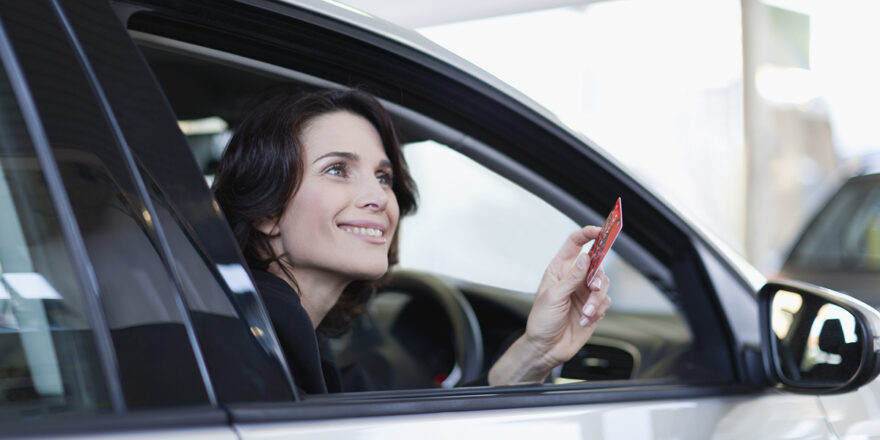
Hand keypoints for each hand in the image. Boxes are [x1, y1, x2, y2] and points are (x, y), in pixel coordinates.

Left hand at [525, 226, 611, 369]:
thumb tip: (585, 258)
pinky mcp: (594, 308)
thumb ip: (571, 278)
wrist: (546, 348)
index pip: (575, 244)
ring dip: (597, 299)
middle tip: (594, 287)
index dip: (588, 234)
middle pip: (596, 264)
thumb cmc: (542, 321)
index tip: (601, 230)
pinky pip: (606, 302)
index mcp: (559, 269)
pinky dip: (598, 311)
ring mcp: (584, 293)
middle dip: (598, 276)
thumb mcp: (553, 297)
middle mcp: (574, 278)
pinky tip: (584, 320)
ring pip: (604, 284)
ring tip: (586, 312)